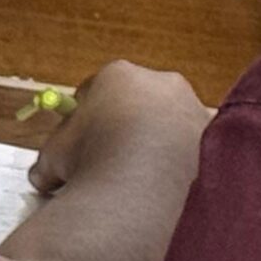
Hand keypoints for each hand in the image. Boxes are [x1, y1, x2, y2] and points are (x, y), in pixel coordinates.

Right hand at [28, 62, 207, 198]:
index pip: (96, 88)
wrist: (144, 184)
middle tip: (107, 161)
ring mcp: (190, 105)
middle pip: (137, 102)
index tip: (76, 143)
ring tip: (136, 179)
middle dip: (122, 128)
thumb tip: (47, 174)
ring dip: (153, 145)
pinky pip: (188, 147)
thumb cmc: (91, 159)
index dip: (82, 118)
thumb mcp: (54, 156)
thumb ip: (53, 158)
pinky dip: (176, 162)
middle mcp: (161, 82)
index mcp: (120, 75)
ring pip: (166, 124)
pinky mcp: (212, 135)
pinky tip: (162, 184)